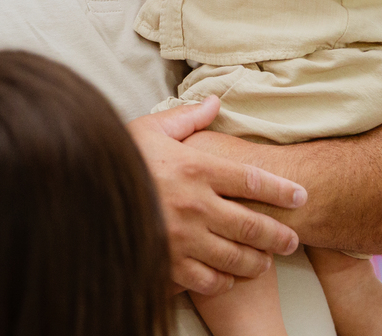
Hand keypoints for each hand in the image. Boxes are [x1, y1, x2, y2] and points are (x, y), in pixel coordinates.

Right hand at [127, 96, 306, 295]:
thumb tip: (215, 101)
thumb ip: (188, 118)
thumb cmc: (119, 158)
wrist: (82, 191)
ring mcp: (183, 237)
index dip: (280, 190)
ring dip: (256, 261)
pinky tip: (227, 276)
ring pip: (235, 257)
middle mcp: (195, 204)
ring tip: (265, 261)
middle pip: (251, 224)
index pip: (251, 180)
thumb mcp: (151, 129)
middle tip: (292, 240)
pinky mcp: (168, 263)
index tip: (300, 197)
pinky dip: (223, 280)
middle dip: (278, 234)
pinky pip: (207, 279)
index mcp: (196, 169)